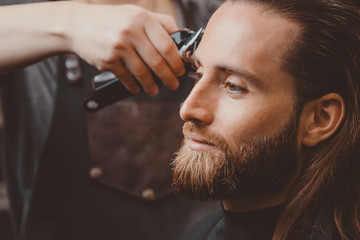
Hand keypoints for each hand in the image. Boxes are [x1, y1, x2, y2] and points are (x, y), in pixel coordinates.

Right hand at [68, 3, 184, 95]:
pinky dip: (134, 86)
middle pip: (158, 62)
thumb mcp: (136, 13)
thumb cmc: (111, 20)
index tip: (181, 71)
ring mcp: (119, 46)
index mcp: (143, 19)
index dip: (177, 62)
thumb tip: (181, 36)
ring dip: (152, 86)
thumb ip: (159, 23)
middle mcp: (132, 31)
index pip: (167, 45)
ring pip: (143, 73)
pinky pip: (126, 78)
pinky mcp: (108, 60)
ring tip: (155, 91)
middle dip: (169, 78)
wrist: (77, 24)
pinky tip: (137, 88)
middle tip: (173, 85)